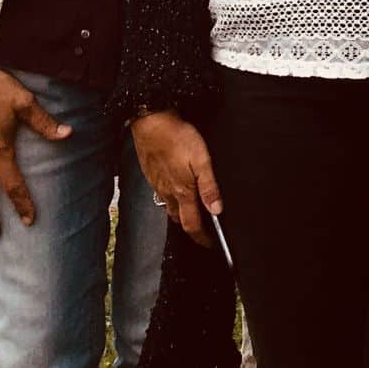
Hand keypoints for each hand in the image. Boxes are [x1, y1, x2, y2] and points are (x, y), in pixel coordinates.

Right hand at [130, 111, 222, 248]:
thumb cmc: (178, 138)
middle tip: (203, 231)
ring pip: (170, 208)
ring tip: (192, 214)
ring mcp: (158, 185)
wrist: (151, 124)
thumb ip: (209, 186)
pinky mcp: (152, 176)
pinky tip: (177, 192)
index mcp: (182, 192)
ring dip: (181, 215)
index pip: (192, 224)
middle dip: (192, 228)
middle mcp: (167, 193)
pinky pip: (162, 196)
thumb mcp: (201, 160)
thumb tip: (217, 210)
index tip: (210, 244)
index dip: (201, 237)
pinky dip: (172, 201)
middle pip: (179, 219)